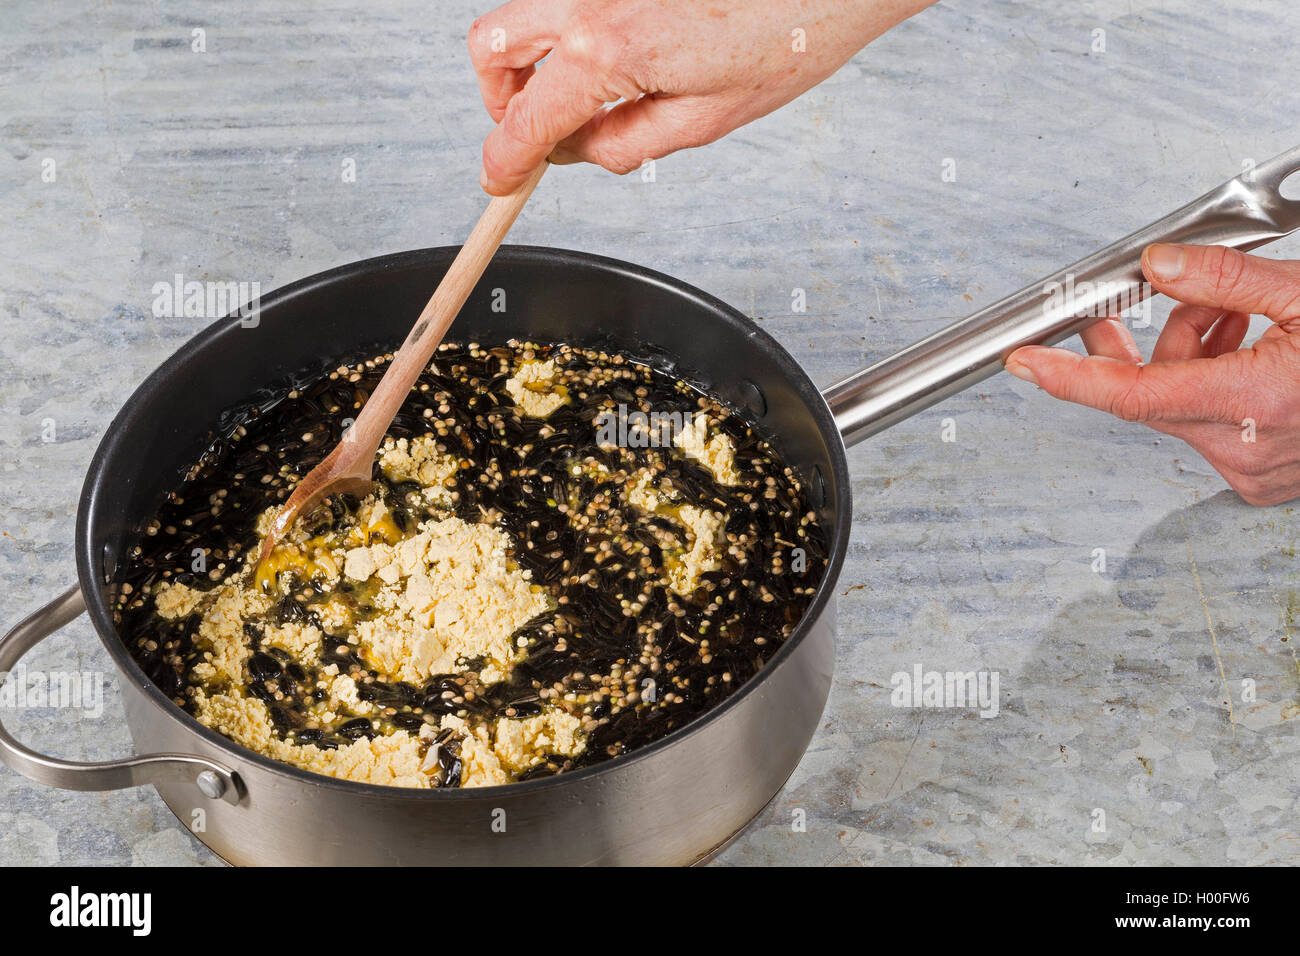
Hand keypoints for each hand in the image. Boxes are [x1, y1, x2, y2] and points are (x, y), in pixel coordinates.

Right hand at [468, 0, 933, 193]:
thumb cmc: (785, 35)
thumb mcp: (701, 123)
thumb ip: (624, 143)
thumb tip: (580, 153)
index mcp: (605, 51)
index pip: (523, 121)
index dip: (504, 162)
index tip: (501, 181)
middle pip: (493, 47)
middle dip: (499, 97)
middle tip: (531, 129)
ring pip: (520, 12)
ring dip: (529, 59)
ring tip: (576, 95)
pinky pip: (566, 0)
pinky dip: (568, 30)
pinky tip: (614, 56)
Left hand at [1006, 244, 1299, 505]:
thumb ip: (1226, 278)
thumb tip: (1158, 266)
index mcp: (1253, 403)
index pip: (1130, 394)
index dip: (1069, 376)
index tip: (1025, 361)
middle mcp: (1244, 448)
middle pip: (1150, 389)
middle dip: (1151, 337)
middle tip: (1147, 298)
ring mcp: (1251, 468)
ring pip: (1178, 404)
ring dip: (1192, 353)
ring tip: (1237, 313)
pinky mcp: (1260, 475)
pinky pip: (1208, 423)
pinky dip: (1215, 382)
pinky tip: (1246, 346)